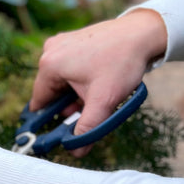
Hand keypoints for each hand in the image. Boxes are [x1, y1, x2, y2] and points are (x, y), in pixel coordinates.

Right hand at [31, 8, 166, 155]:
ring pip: (61, 80)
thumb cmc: (122, 61)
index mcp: (49, 65)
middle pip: (51, 90)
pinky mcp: (72, 40)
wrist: (144, 32)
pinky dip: (79, 78)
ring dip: (74, 92)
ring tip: (95, 94)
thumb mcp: (103, 100)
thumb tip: (75, 151)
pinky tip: (96, 81)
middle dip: (67, 104)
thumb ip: (87, 127)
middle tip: (86, 109)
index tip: (61, 128)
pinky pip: (68, 67)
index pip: (39, 102)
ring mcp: (61, 43)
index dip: (50, 118)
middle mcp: (49, 51)